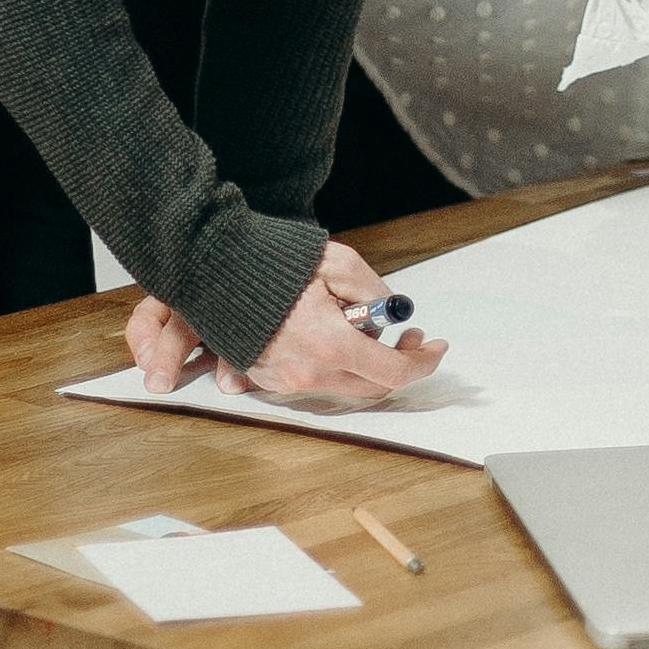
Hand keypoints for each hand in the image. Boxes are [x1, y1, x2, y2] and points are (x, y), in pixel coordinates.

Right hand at [126, 242, 446, 403]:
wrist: (212, 268)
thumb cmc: (276, 261)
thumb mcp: (340, 262)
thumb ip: (375, 292)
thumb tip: (391, 315)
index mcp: (332, 345)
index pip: (394, 372)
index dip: (423, 362)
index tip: (436, 346)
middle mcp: (309, 372)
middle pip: (373, 386)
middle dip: (399, 363)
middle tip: (407, 336)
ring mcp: (285, 381)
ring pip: (346, 386)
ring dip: (366, 364)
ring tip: (366, 327)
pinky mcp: (267, 379)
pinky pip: (315, 381)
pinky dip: (336, 365)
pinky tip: (333, 335)